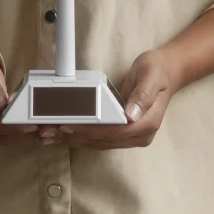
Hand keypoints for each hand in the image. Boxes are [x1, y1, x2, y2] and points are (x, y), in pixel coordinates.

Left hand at [33, 46, 180, 148]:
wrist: (166, 72)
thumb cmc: (158, 71)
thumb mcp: (152, 75)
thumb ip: (143, 94)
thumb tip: (131, 115)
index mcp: (147, 123)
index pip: (114, 132)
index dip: (89, 130)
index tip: (68, 126)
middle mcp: (139, 135)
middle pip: (101, 140)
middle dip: (73, 136)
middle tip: (47, 131)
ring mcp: (130, 137)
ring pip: (96, 142)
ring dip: (71, 139)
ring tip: (47, 135)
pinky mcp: (121, 134)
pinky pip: (97, 138)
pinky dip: (78, 136)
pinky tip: (61, 134)